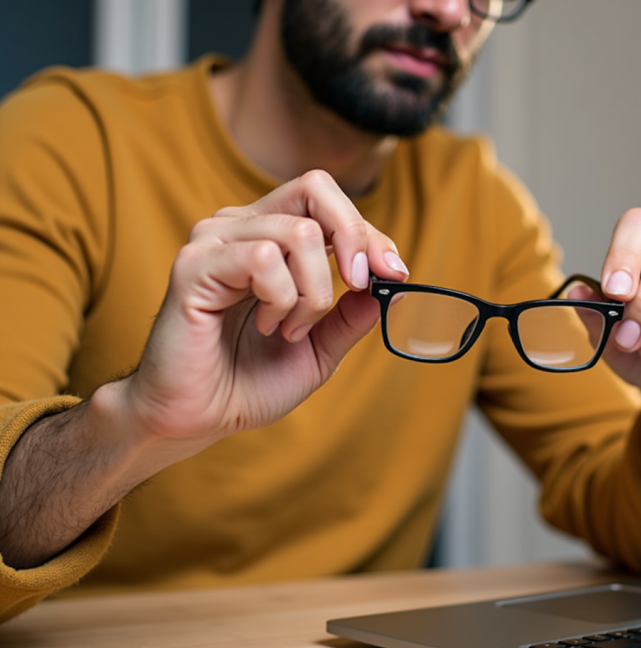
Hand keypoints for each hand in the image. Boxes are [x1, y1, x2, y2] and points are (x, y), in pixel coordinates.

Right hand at [123, 170, 408, 450]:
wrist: (198, 418)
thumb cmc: (249, 382)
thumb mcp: (321, 348)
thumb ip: (353, 314)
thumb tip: (396, 281)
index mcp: (270, 237)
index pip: (329, 203)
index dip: (370, 234)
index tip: (395, 274)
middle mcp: (241, 227)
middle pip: (314, 188)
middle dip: (354, 237)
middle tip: (358, 284)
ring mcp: (214, 241)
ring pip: (300, 232)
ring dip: (313, 292)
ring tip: (290, 328)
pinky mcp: (194, 264)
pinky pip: (265, 259)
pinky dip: (282, 298)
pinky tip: (266, 325)